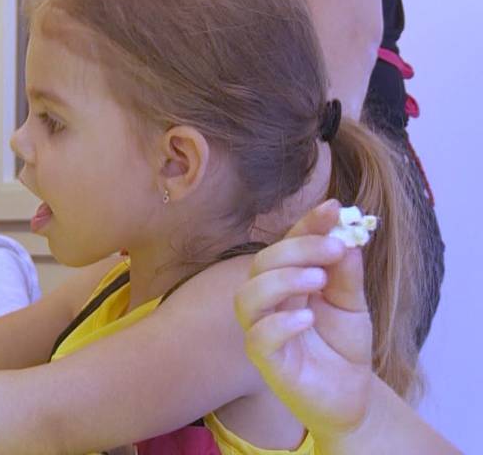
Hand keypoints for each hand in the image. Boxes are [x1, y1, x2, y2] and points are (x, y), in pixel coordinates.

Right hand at [235, 199, 373, 440]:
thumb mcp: (353, 304)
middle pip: (262, 263)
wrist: (351, 394)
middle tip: (334, 248)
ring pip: (248, 296)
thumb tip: (347, 238)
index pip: (288, 244)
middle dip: (297, 249)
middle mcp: (269, 301)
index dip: (306, 224)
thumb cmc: (342, 346)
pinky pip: (258, 337)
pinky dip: (279, 323)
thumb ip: (347, 274)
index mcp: (288, 280)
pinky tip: (307, 318)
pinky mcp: (266, 360)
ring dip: (282, 280)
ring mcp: (263, 329)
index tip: (333, 208)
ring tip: (319, 279)